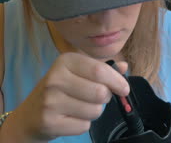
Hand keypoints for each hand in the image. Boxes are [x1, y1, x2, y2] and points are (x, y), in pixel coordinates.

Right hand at [10, 52, 128, 141]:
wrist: (30, 115)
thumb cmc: (62, 90)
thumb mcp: (80, 73)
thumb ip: (103, 69)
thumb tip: (124, 66)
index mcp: (66, 61)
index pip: (100, 71)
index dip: (117, 81)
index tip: (124, 89)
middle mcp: (55, 78)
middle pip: (100, 92)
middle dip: (106, 98)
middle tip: (96, 98)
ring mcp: (50, 101)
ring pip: (95, 111)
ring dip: (94, 112)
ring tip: (80, 107)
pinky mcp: (49, 122)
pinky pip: (84, 126)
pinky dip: (83, 124)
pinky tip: (70, 118)